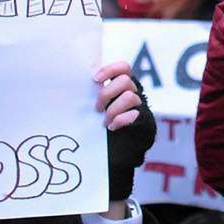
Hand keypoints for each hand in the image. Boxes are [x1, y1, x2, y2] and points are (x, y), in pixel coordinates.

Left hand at [95, 61, 154, 200]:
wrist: (117, 156)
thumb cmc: (105, 130)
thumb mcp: (100, 109)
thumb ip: (98, 96)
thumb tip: (78, 84)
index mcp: (124, 87)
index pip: (124, 68)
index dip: (111, 69)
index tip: (95, 79)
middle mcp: (135, 94)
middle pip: (125, 80)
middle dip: (107, 93)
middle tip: (97, 108)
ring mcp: (141, 108)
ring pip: (129, 97)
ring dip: (113, 109)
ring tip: (105, 121)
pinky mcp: (145, 123)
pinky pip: (134, 115)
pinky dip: (120, 120)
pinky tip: (112, 127)